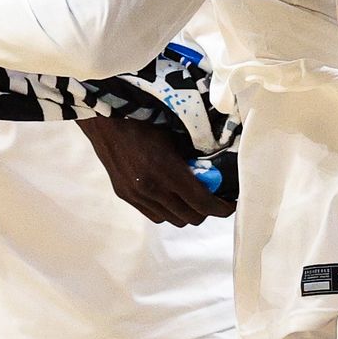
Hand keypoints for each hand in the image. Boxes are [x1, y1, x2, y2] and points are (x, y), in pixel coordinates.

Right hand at [78, 117, 233, 225]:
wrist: (106, 120)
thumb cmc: (145, 119)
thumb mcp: (176, 134)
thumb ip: (195, 156)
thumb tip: (217, 168)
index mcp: (167, 171)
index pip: (202, 203)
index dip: (221, 208)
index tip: (231, 204)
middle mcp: (151, 189)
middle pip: (190, 217)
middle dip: (207, 211)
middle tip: (214, 197)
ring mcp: (136, 195)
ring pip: (172, 220)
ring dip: (187, 212)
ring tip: (192, 197)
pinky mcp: (125, 195)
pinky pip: (155, 215)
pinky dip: (168, 210)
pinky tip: (170, 195)